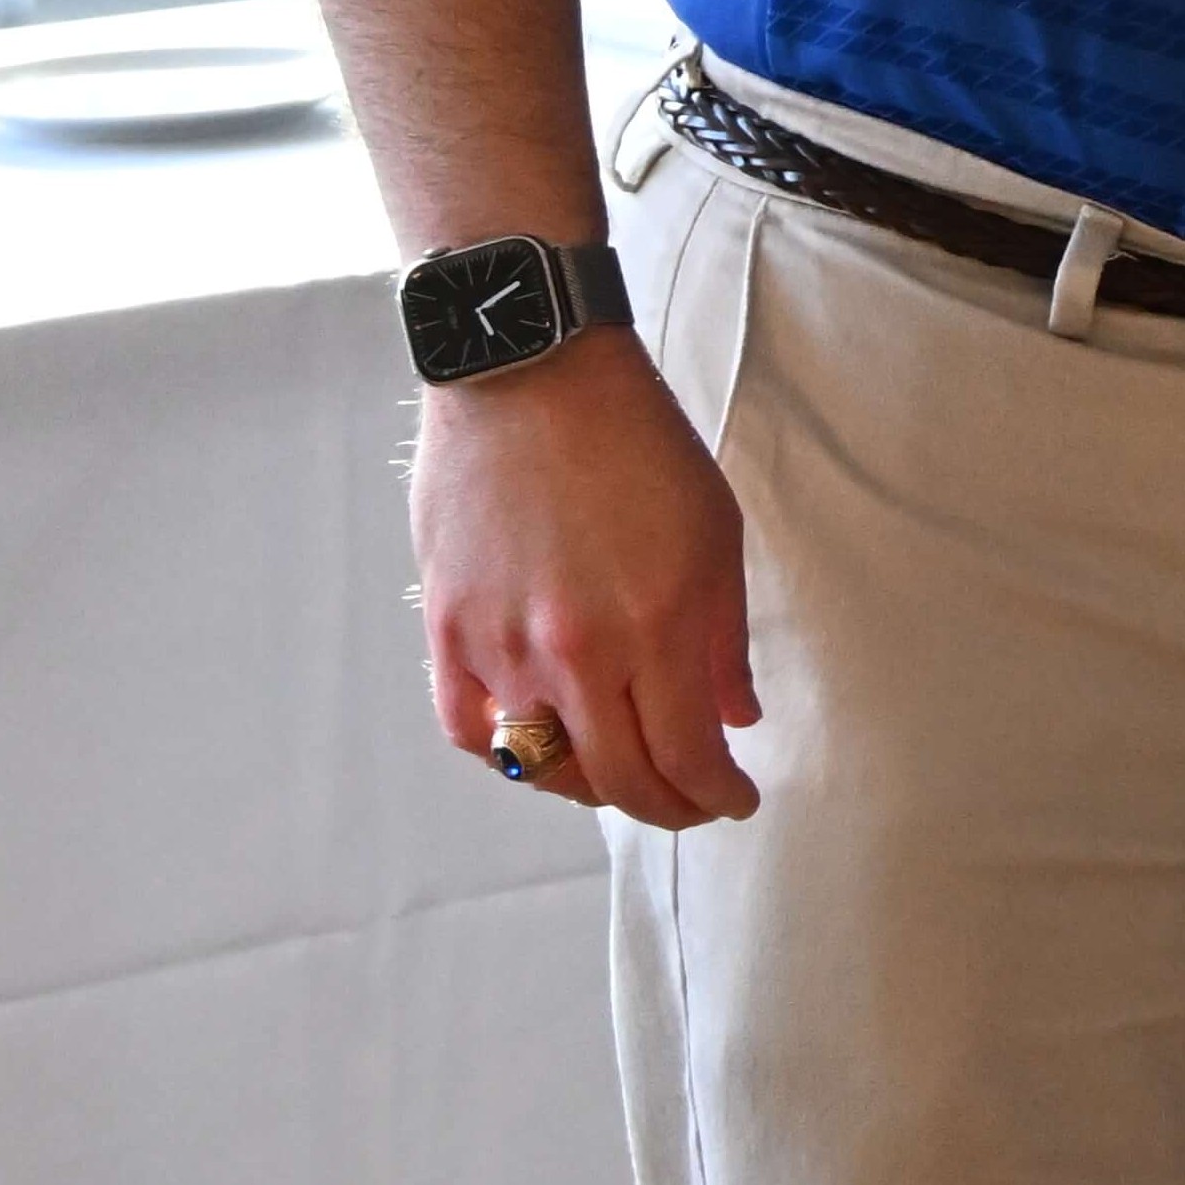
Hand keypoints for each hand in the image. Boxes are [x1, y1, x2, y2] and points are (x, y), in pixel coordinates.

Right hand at [413, 334, 762, 827]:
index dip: (716, 795)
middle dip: (667, 808)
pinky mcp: (447, 630)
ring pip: (543, 764)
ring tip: (625, 775)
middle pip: (619, 777)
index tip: (737, 801)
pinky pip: (471, 729)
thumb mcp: (716, 535)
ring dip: (592, 785)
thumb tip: (731, 720)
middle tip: (692, 806)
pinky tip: (544, 746)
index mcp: (654, 627)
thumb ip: (722, 640)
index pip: (686, 757)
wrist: (530, 376)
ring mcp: (502, 646)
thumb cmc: (636, 444)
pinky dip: (510, 753)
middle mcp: (574, 652)